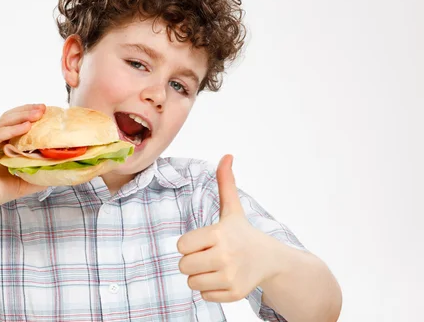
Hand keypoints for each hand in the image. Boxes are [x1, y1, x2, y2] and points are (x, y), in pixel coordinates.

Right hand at [0, 103, 46, 209]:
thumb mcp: (21, 183)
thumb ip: (36, 176)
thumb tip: (56, 174)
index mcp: (0, 143)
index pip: (16, 122)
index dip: (30, 115)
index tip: (47, 112)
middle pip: (11, 117)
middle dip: (28, 111)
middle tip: (44, 108)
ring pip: (5, 122)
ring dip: (23, 116)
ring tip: (38, 113)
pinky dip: (11, 129)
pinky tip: (25, 126)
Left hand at [177, 155, 279, 301]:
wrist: (270, 259)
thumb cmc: (243, 232)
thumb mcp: (232, 209)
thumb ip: (225, 183)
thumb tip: (227, 155)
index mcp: (219, 233)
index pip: (181, 246)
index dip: (190, 243)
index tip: (205, 240)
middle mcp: (225, 256)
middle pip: (184, 266)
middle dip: (193, 261)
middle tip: (210, 254)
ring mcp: (231, 276)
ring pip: (192, 282)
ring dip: (200, 276)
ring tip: (216, 266)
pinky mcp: (235, 293)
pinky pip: (204, 295)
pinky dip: (210, 289)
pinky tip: (224, 278)